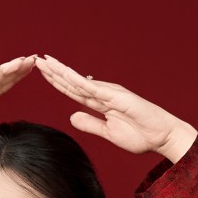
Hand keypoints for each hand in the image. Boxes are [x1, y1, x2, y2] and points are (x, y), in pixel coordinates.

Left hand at [34, 55, 196, 159]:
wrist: (161, 137)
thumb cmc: (140, 134)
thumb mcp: (108, 133)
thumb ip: (90, 123)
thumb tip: (72, 116)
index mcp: (99, 102)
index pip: (73, 91)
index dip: (56, 83)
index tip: (42, 74)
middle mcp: (103, 93)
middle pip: (72, 82)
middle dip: (54, 72)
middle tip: (36, 61)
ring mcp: (110, 93)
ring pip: (80, 81)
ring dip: (62, 72)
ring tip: (45, 62)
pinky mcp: (117, 97)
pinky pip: (94, 89)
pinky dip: (78, 81)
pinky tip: (65, 75)